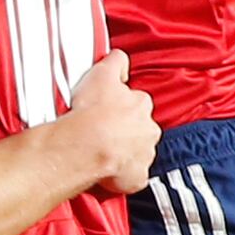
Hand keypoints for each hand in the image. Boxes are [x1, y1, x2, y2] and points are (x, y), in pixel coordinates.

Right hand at [55, 50, 156, 195]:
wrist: (85, 146)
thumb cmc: (92, 111)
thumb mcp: (102, 72)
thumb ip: (116, 61)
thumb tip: (121, 57)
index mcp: (141, 105)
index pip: (137, 101)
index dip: (122, 104)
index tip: (110, 108)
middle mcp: (148, 129)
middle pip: (140, 128)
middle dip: (126, 130)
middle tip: (103, 131)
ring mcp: (144, 155)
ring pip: (137, 152)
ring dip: (123, 151)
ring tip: (102, 151)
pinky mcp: (136, 177)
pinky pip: (132, 176)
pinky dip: (122, 175)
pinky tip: (107, 170)